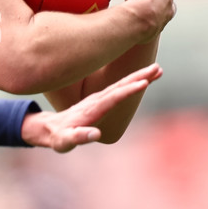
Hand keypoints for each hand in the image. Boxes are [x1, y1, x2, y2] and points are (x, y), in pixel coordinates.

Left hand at [21, 63, 161, 151]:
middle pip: (120, 86)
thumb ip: (77, 137)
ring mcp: (98, 98)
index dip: (127, 90)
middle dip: (138, 77)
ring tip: (157, 69)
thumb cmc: (58, 137)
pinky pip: (119, 88)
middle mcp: (96, 100)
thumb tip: (95, 134)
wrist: (49, 127)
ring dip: (139, 76)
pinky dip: (132, 82)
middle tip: (158, 68)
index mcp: (91, 110)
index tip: (143, 82)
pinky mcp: (100, 99)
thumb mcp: (64, 140)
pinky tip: (145, 78)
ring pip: (121, 84)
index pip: (112, 98)